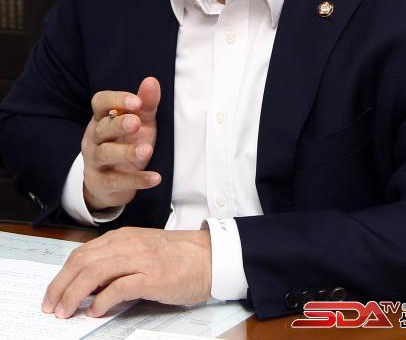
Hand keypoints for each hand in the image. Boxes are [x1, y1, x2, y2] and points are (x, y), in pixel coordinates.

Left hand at [41, 228, 211, 317]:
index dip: (62, 275)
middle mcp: (128, 244)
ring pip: (95, 272)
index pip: (82, 253)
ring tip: (65, 312)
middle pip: (83, 262)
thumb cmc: (178, 257)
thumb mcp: (142, 251)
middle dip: (61, 286)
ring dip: (74, 294)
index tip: (52, 294)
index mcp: (124, 237)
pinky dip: (102, 300)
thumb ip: (118, 261)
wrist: (210, 257)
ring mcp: (141, 259)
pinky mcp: (153, 277)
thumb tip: (89, 284)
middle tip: (51, 307)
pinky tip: (94, 311)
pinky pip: (120, 287)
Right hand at [81, 77, 161, 210]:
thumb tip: (152, 81)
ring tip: (147, 150)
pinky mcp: (100, 182)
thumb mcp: (140, 123)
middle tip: (136, 122)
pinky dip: (136, 180)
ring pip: (105, 154)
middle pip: (102, 128)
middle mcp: (94, 137)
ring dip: (126, 152)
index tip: (136, 101)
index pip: (100, 102)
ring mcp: (94, 161)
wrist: (110, 183)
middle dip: (118, 124)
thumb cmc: (126, 143)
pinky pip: (116, 181)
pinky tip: (155, 178)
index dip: (116, 99)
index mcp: (102, 118)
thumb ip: (146, 104)